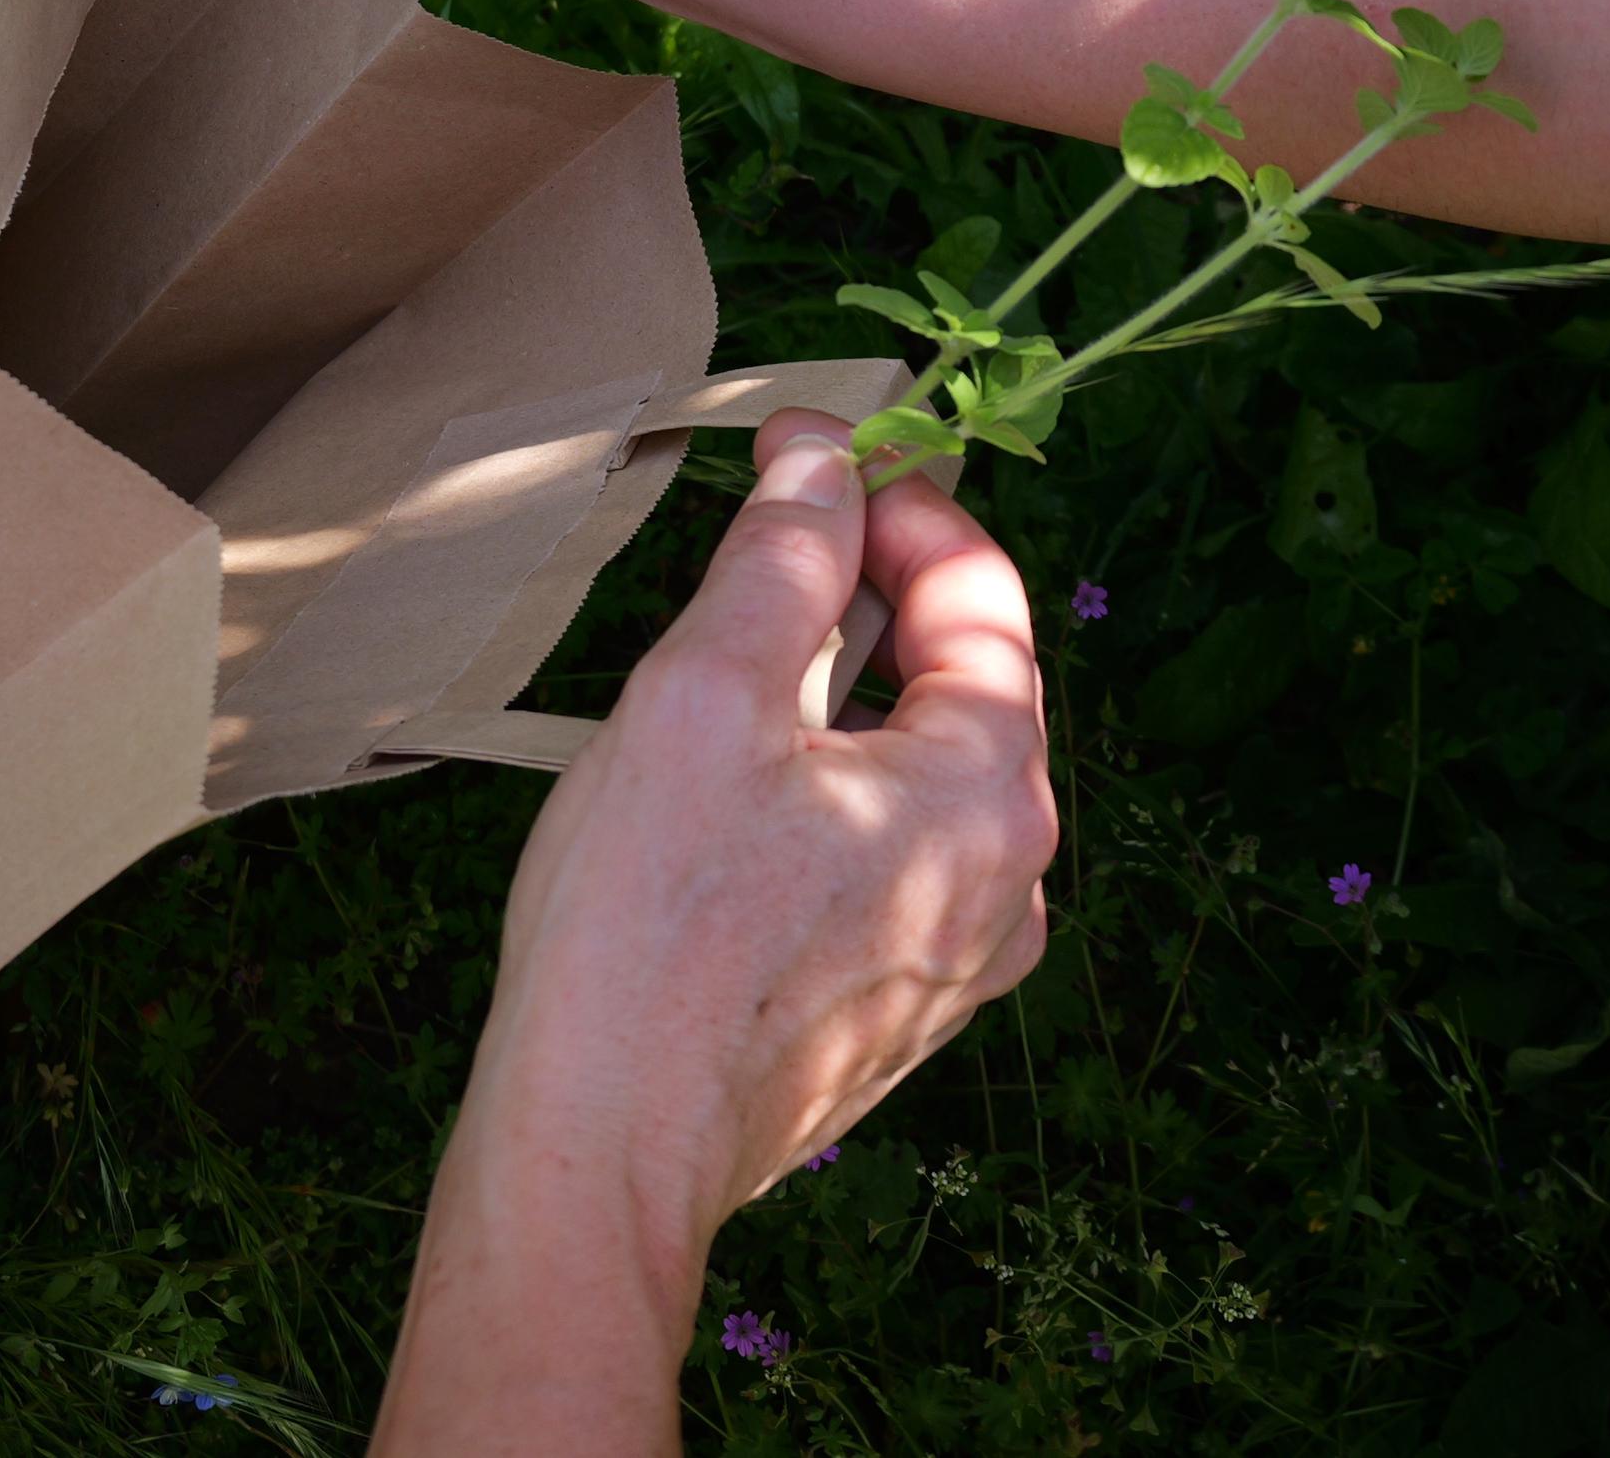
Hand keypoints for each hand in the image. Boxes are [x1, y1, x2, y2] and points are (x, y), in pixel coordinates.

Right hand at [374, 415, 1056, 1453]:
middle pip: (959, 687)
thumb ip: (783, 560)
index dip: (895, 503)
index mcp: (992, 794)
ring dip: (840, 703)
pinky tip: (725, 801)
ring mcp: (953, 965)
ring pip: (913, 779)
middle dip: (866, 598)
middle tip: (764, 541)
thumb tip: (827, 459)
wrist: (602, 1155)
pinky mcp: (887, 1020)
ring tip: (731, 665)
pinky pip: (879, 865)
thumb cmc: (649, 926)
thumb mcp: (708, 691)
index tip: (813, 454)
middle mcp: (1006, 884)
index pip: (979, 597)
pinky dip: (822, 799)